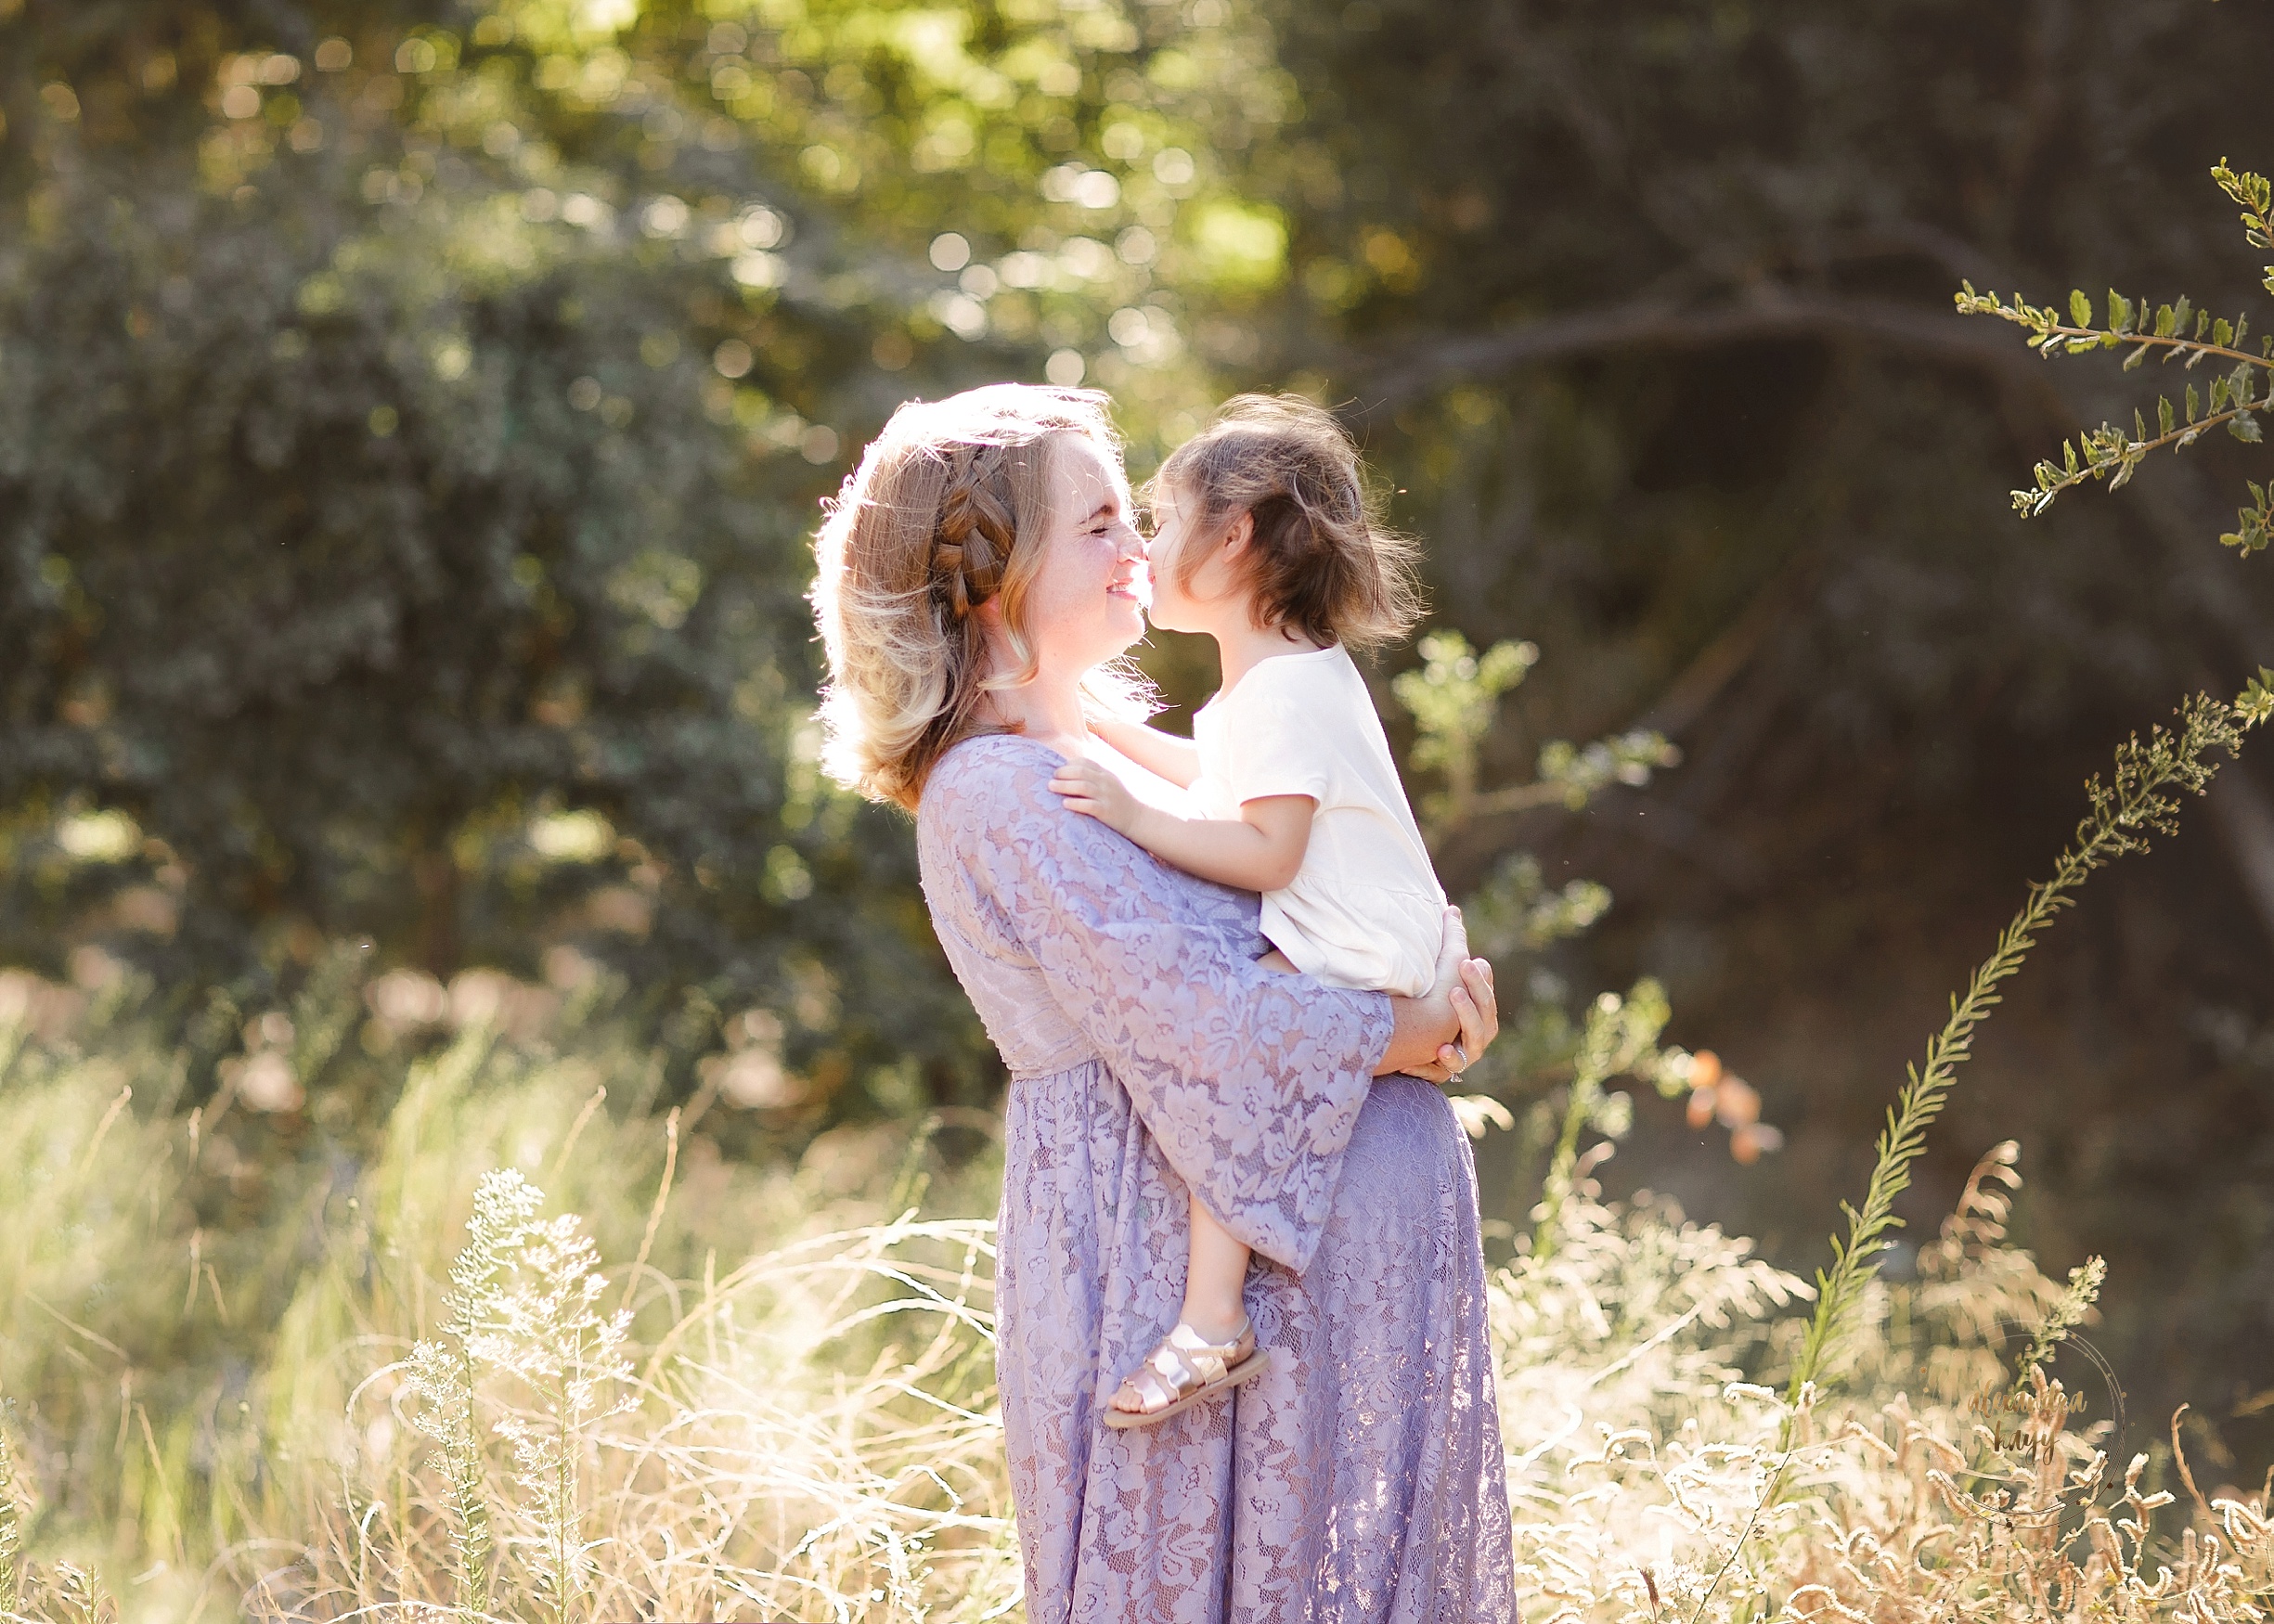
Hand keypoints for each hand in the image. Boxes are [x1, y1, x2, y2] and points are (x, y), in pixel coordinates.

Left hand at [1050, 755, 1142, 836]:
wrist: (1138, 818)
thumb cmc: (1119, 802)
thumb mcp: (1109, 784)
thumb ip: (1094, 777)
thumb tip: (1068, 774)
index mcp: (1105, 774)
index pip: (1085, 762)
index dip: (1068, 765)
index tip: (1058, 771)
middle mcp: (1105, 782)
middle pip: (1080, 772)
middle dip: (1063, 773)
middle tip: (1051, 779)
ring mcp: (1106, 796)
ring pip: (1082, 786)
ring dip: (1064, 786)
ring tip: (1051, 787)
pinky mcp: (1106, 811)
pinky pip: (1089, 805)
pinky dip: (1075, 803)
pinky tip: (1065, 804)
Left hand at [1409, 906, 1497, 1085]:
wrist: (1412, 1040)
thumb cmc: (1433, 1002)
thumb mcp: (1443, 973)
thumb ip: (1451, 943)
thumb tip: (1451, 909)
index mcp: (1480, 1012)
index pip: (1486, 995)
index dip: (1479, 980)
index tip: (1467, 961)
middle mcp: (1475, 1037)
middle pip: (1483, 1020)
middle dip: (1473, 995)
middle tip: (1460, 972)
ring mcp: (1461, 1057)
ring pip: (1470, 1048)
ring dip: (1463, 1026)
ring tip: (1452, 1005)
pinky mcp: (1441, 1073)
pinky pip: (1443, 1073)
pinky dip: (1438, 1065)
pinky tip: (1436, 1051)